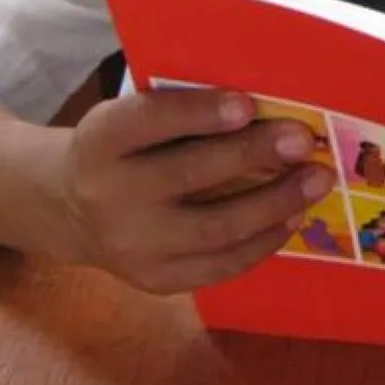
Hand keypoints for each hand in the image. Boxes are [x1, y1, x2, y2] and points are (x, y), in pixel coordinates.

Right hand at [56, 87, 332, 294]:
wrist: (69, 209)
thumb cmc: (123, 148)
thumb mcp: (131, 116)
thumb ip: (181, 113)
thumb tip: (267, 109)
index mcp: (101, 139)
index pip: (150, 121)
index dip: (200, 114)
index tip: (249, 105)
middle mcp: (108, 194)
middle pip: (189, 174)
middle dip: (254, 155)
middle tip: (303, 141)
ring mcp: (131, 247)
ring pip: (214, 228)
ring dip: (274, 203)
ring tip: (316, 181)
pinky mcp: (156, 280)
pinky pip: (219, 265)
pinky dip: (262, 242)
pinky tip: (291, 218)